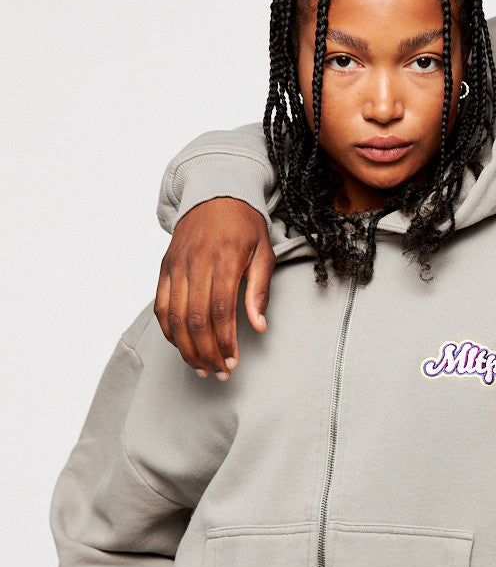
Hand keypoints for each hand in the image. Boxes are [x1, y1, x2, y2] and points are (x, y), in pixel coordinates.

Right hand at [155, 199, 274, 377]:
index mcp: (225, 258)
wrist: (216, 193)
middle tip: (218, 372)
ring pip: (174, 315)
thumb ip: (260, 291)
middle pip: (195, 318)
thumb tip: (259, 326)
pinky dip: (168, 329)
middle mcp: (196, 262)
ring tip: (200, 367)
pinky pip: (161, 304)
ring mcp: (176, 264)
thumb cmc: (245, 226)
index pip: (221, 310)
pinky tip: (180, 345)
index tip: (232, 361)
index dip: (224, 341)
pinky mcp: (165, 266)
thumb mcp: (264, 253)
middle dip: (206, 352)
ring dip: (185, 347)